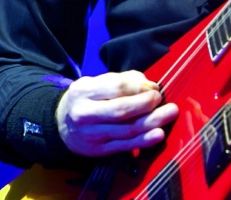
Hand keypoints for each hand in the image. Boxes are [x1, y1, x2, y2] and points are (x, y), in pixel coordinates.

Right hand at [56, 70, 179, 156]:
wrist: (60, 124)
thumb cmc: (86, 100)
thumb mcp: (96, 83)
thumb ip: (122, 80)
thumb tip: (149, 85)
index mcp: (84, 91)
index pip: (117, 87)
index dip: (139, 87)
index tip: (154, 87)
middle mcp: (85, 113)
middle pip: (122, 109)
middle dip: (146, 104)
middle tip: (161, 99)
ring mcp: (91, 134)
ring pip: (127, 129)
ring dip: (152, 122)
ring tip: (169, 113)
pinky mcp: (98, 150)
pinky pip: (125, 145)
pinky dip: (144, 140)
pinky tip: (158, 134)